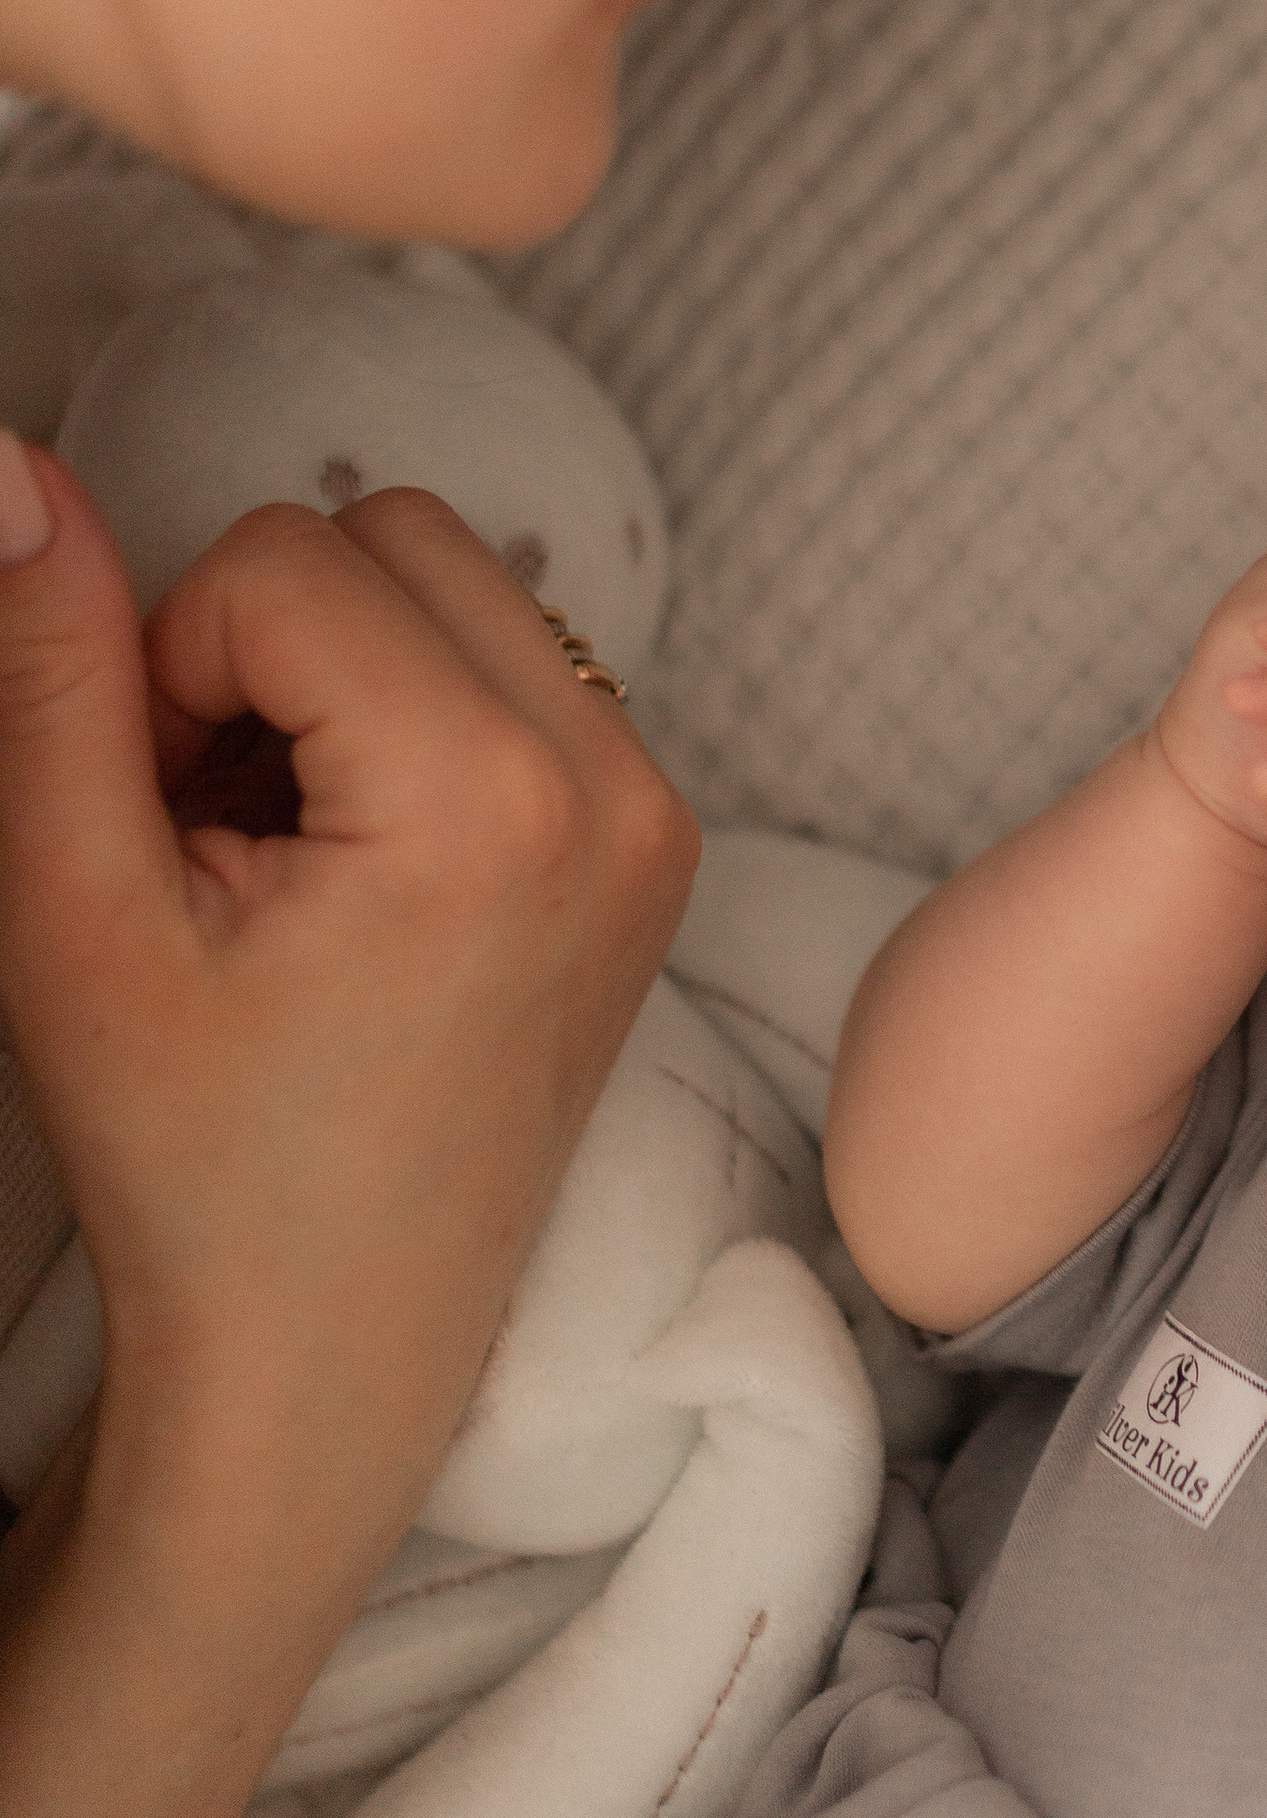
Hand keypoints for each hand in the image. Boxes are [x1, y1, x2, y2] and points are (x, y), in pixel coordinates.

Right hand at [0, 452, 697, 1582]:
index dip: (172, 669)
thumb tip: (10, 466)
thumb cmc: (194, 1161)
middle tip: (214, 834)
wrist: (330, 1351)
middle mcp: (612, 784)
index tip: (164, 829)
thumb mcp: (76, 907)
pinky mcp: (649, 843)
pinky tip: (354, 876)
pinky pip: (513, 669)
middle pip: (386, 535)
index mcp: (493, 797)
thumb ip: (50, 669)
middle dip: (263, 648)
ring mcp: (651, 814)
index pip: (279, 555)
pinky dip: (410, 723)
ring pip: (452, 587)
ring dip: (335, 679)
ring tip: (280, 860)